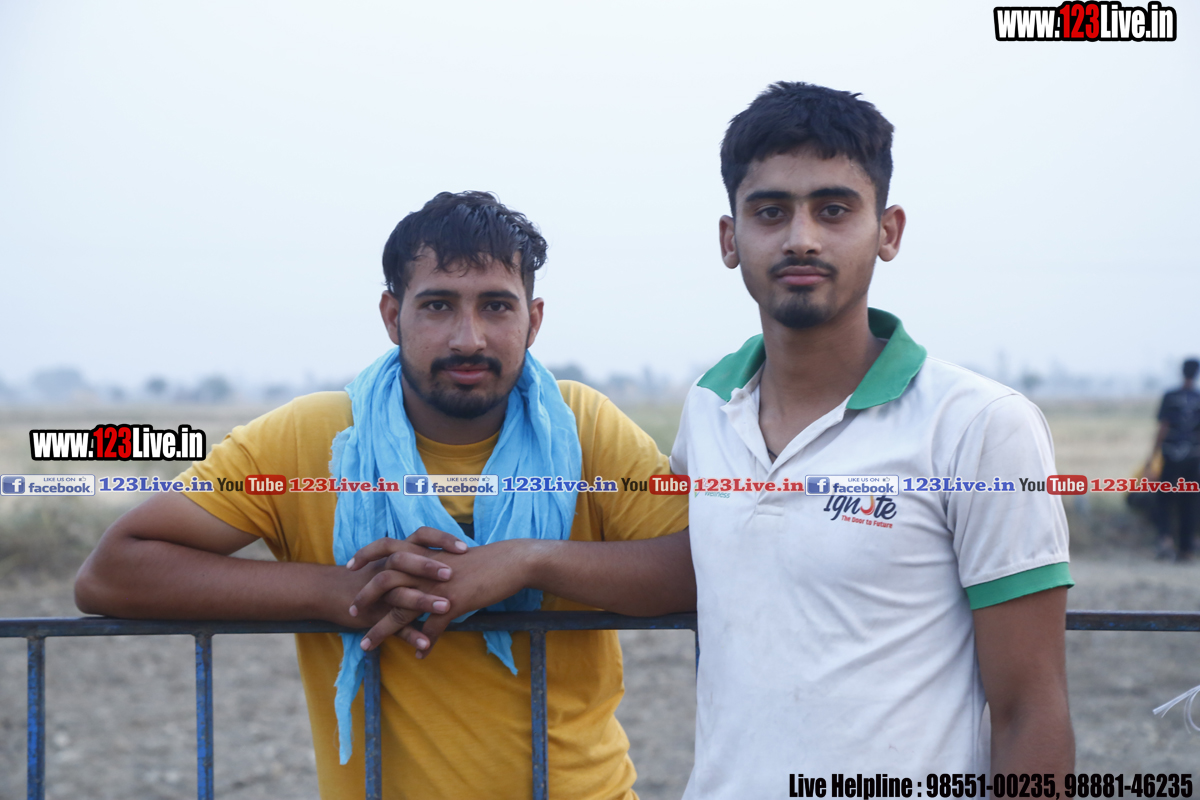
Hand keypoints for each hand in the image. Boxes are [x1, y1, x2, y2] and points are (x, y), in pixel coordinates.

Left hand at [352, 538, 537, 655]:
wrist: (512, 561)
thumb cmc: (486, 558)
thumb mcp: (455, 556)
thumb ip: (435, 561)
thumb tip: (423, 570)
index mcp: (426, 552)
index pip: (387, 547)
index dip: (367, 554)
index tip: (352, 566)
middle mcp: (427, 568)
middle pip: (385, 580)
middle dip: (365, 597)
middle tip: (351, 611)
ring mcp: (438, 586)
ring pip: (401, 609)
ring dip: (382, 630)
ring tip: (367, 645)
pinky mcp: (454, 603)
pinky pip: (432, 628)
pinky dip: (424, 642)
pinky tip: (421, 654)